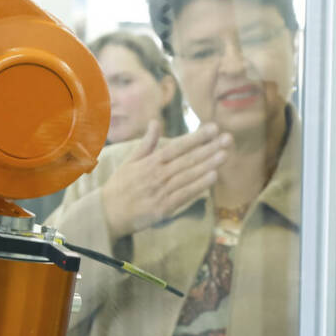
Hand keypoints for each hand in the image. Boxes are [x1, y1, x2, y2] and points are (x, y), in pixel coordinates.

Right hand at [101, 121, 230, 239]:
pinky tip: (213, 177)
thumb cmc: (120, 187)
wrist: (107, 214)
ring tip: (225, 154)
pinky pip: (184, 195)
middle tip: (228, 138)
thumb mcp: (130, 161)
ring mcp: (161, 191)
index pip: (177, 146)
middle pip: (187, 159)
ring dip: (207, 164)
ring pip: (188, 175)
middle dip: (208, 148)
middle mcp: (157, 175)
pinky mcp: (164, 208)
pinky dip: (199, 186)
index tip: (213, 128)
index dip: (196, 137)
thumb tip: (155, 121)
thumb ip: (147, 143)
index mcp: (150, 162)